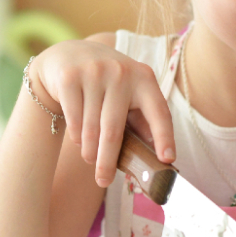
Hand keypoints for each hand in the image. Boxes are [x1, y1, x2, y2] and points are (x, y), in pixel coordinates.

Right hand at [29, 36, 175, 186]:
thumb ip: (142, 119)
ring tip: (90, 158)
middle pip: (114, 130)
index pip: (159, 111)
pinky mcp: (69, 78)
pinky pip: (74, 121)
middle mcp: (121, 72)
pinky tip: (79, 138)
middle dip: (107, 161)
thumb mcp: (128, 92)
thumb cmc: (106, 83)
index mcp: (144, 78)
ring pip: (91, 130)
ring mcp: (94, 72)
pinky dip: (76, 137)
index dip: (164, 137)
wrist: (68, 55)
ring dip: (89, 152)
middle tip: (104, 181)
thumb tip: (158, 157)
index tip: (167, 159)